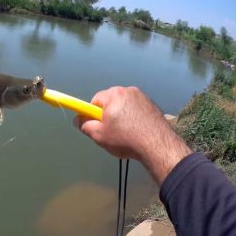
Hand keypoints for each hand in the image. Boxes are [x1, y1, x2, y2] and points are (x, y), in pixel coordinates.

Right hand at [74, 86, 190, 184]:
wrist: (157, 146)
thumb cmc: (125, 139)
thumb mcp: (99, 135)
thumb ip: (84, 125)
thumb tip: (77, 119)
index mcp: (113, 94)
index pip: (95, 100)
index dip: (93, 114)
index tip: (98, 126)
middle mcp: (128, 90)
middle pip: (110, 101)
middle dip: (108, 114)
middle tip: (112, 131)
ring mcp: (142, 96)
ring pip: (123, 105)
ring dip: (121, 115)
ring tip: (126, 133)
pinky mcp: (152, 104)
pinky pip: (135, 108)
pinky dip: (133, 117)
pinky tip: (137, 131)